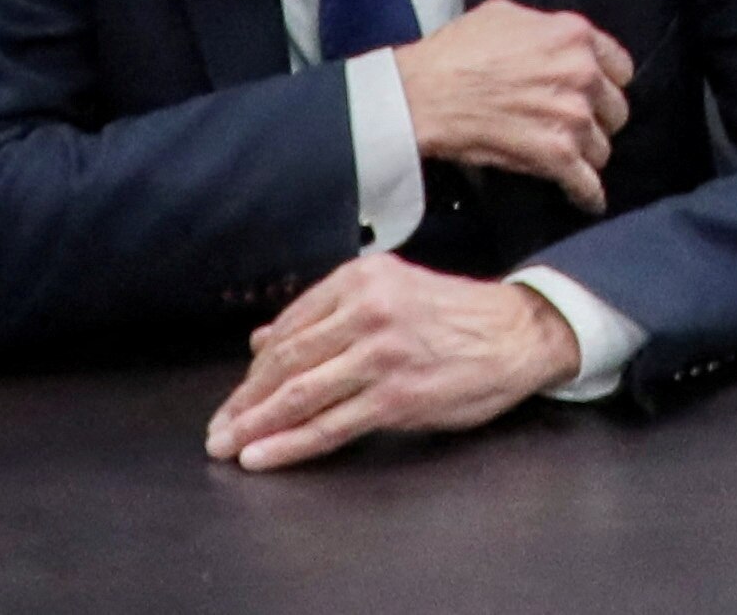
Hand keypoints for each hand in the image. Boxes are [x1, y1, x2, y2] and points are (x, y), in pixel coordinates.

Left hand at [202, 256, 575, 469]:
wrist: (518, 334)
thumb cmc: (456, 317)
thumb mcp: (391, 294)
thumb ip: (328, 315)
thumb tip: (263, 339)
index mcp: (362, 279)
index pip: (290, 328)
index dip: (255, 370)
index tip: (236, 396)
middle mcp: (368, 310)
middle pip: (287, 362)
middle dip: (245, 401)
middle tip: (218, 429)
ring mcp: (382, 354)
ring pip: (301, 394)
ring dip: (256, 425)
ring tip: (230, 445)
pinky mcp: (397, 396)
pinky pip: (330, 426)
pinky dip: (290, 445)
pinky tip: (263, 456)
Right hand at [389, 0, 631, 210]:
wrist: (424, 94)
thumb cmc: (455, 52)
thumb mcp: (506, 15)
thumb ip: (545, 28)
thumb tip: (555, 42)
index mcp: (575, 36)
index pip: (620, 67)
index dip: (606, 83)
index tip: (596, 94)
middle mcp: (584, 74)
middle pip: (615, 109)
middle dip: (598, 120)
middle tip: (573, 127)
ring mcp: (573, 117)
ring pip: (602, 147)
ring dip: (586, 155)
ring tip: (567, 159)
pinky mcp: (557, 155)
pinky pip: (587, 183)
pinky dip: (587, 195)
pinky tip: (587, 201)